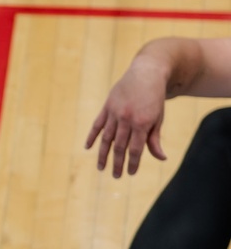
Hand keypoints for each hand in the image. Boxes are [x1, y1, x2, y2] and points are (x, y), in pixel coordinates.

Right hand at [85, 55, 168, 177]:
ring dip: (103, 155)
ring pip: (106, 138)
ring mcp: (115, 112)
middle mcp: (127, 118)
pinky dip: (92, 136)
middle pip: (119, 147)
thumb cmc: (155, 98)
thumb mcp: (158, 118)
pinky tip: (88, 147)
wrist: (148, 72)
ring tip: (101, 167)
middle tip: (116, 176)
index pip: (135, 149)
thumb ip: (155, 139)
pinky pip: (97, 124)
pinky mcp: (107, 106)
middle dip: (118, 163)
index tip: (131, 173)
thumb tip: (161, 158)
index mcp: (142, 122)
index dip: (133, 163)